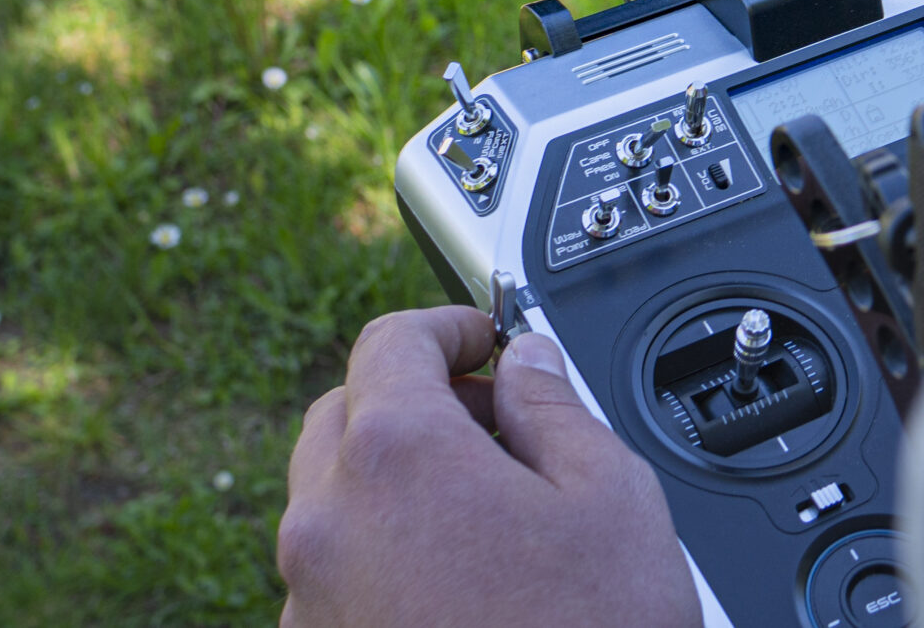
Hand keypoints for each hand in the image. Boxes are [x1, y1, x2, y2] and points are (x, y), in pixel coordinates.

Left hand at [279, 305, 700, 627]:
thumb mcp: (611, 499)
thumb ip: (556, 408)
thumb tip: (527, 363)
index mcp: (395, 456)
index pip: (391, 341)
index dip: (450, 323)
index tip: (489, 336)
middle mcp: (327, 526)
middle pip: (342, 417)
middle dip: (413, 399)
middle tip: (495, 418)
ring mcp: (312, 604)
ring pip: (333, 504)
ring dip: (396, 483)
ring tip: (492, 513)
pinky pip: (338, 580)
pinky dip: (387, 558)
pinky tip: (467, 586)